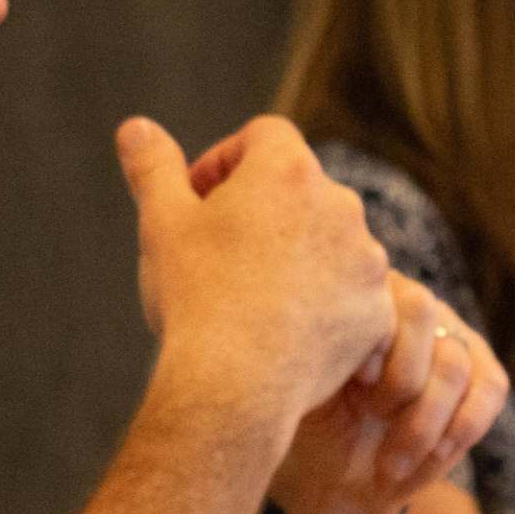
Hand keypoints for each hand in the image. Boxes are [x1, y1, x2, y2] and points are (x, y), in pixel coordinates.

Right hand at [114, 115, 393, 430]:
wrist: (237, 386)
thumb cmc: (195, 296)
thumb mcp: (162, 223)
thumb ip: (153, 167)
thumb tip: (135, 127)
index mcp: (288, 171)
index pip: (264, 136)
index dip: (227, 160)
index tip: (199, 198)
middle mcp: (341, 205)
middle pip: (302, 189)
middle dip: (264, 209)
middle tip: (222, 250)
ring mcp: (367, 261)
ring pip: (331, 242)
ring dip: (298, 255)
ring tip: (254, 294)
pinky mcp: (379, 312)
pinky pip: (352, 295)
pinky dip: (325, 303)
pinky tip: (287, 329)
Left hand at [270, 274, 511, 513]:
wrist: (328, 482)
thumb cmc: (302, 432)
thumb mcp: (294, 394)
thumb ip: (313, 358)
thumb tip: (338, 340)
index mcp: (353, 295)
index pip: (382, 290)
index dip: (377, 338)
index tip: (356, 383)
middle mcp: (405, 302)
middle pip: (423, 313)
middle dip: (400, 380)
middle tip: (372, 416)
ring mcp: (447, 334)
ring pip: (453, 364)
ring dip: (423, 422)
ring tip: (390, 463)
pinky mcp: (480, 372)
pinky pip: (489, 388)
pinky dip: (462, 428)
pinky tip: (432, 456)